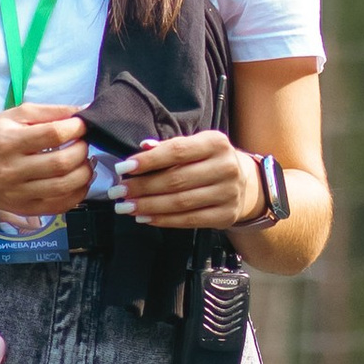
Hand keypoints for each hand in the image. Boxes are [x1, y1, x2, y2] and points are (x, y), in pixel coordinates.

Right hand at [0, 102, 95, 221]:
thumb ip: (49, 112)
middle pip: (61, 163)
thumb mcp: (13, 116)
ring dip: (84, 173)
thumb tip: (83, 112)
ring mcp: (19, 193)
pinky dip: (77, 194)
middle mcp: (13, 170)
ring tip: (84, 162)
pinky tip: (78, 181)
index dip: (76, 128)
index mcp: (9, 142)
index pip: (52, 135)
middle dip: (82, 151)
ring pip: (64, 187)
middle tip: (83, 143)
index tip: (82, 125)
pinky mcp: (24, 208)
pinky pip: (59, 206)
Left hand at [113, 131, 258, 228]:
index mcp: (216, 143)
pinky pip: (188, 220)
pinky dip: (163, 220)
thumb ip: (170, 147)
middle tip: (117, 191)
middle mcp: (226, 167)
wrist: (245, 183)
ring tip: (126, 206)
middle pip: (176, 179)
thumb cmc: (210, 161)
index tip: (123, 167)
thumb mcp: (196, 146)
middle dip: (142, 187)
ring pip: (180, 202)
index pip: (177, 151)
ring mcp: (228, 194)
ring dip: (148, 206)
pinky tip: (145, 217)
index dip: (148, 160)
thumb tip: (143, 147)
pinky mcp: (225, 216)